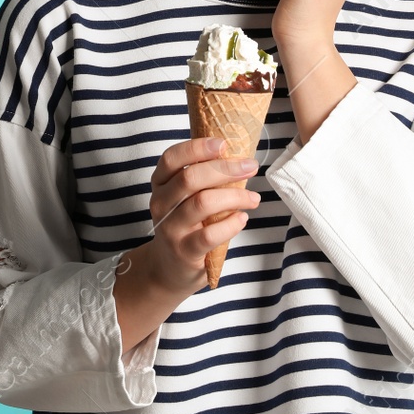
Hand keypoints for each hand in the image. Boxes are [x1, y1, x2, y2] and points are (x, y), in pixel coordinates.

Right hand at [137, 136, 262, 296]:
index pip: (171, 158)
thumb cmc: (186, 225)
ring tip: (254, 198)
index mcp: (160, 183)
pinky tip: (242, 219)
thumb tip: (240, 157)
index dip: (197, 148)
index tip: (224, 144)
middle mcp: (160, 204)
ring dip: (234, 196)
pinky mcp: (184, 251)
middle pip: (189, 178)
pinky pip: (210, 234)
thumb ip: (202, 178)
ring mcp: (170, 229)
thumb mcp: (184, 198)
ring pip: (201, 203)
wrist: (169, 269)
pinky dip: (231, 224)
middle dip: (225, 168)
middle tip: (251, 167)